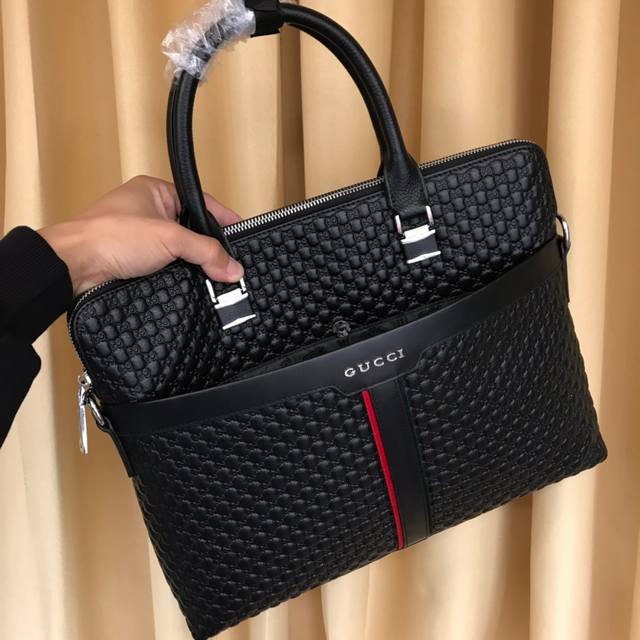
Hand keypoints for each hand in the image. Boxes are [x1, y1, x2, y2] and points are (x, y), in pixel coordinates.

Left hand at [38, 176, 243, 295]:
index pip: (201, 203)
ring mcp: (140, 237)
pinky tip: (190, 284)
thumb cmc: (108, 236)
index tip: (241, 235)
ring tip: (214, 276)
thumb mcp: (169, 237)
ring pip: (179, 251)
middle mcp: (148, 211)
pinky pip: (167, 267)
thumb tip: (232, 266)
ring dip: (193, 265)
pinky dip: (179, 276)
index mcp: (156, 192)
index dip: (223, 220)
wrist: (74, 265)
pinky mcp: (134, 261)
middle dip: (210, 248)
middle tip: (230, 262)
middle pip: (192, 230)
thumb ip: (205, 251)